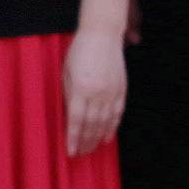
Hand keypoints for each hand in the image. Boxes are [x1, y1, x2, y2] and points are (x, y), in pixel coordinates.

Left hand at [62, 24, 127, 158]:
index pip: (76, 121)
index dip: (73, 139)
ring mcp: (112, 92)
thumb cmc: (80, 50)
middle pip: (92, 125)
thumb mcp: (66, 72)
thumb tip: (70, 116)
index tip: (71, 152)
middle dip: (86, 142)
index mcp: (81, 88)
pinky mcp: (121, 89)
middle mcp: (98, 93)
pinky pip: (117, 113)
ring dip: (98, 138)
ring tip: (92, 149)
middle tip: (81, 153)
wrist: (102, 34)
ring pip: (105, 122)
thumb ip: (68, 94)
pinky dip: (113, 127)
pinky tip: (108, 137)